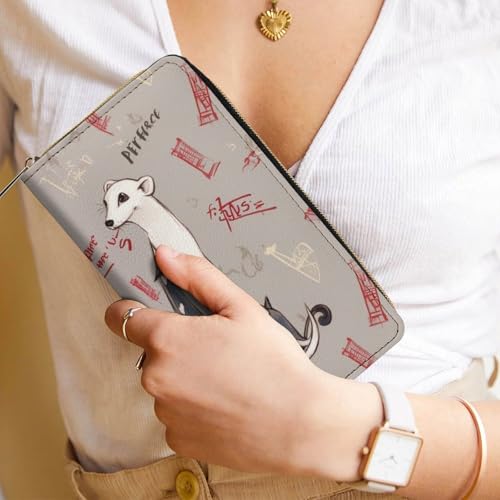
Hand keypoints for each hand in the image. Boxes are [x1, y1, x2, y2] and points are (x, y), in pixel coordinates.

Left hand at [104, 245, 379, 478]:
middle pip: (152, 353)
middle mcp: (156, 378)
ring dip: (186, 380)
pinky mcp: (178, 441)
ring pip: (166, 385)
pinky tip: (226, 407)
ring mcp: (165, 413)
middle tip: (217, 350)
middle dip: (176, 348)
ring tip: (227, 381)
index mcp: (167, 340)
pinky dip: (194, 410)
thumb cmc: (273, 363)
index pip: (121, 317)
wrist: (300, 424)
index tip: (146, 312)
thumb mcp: (241, 307)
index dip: (132, 309)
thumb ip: (198, 277)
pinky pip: (177, 416)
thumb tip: (165, 256)